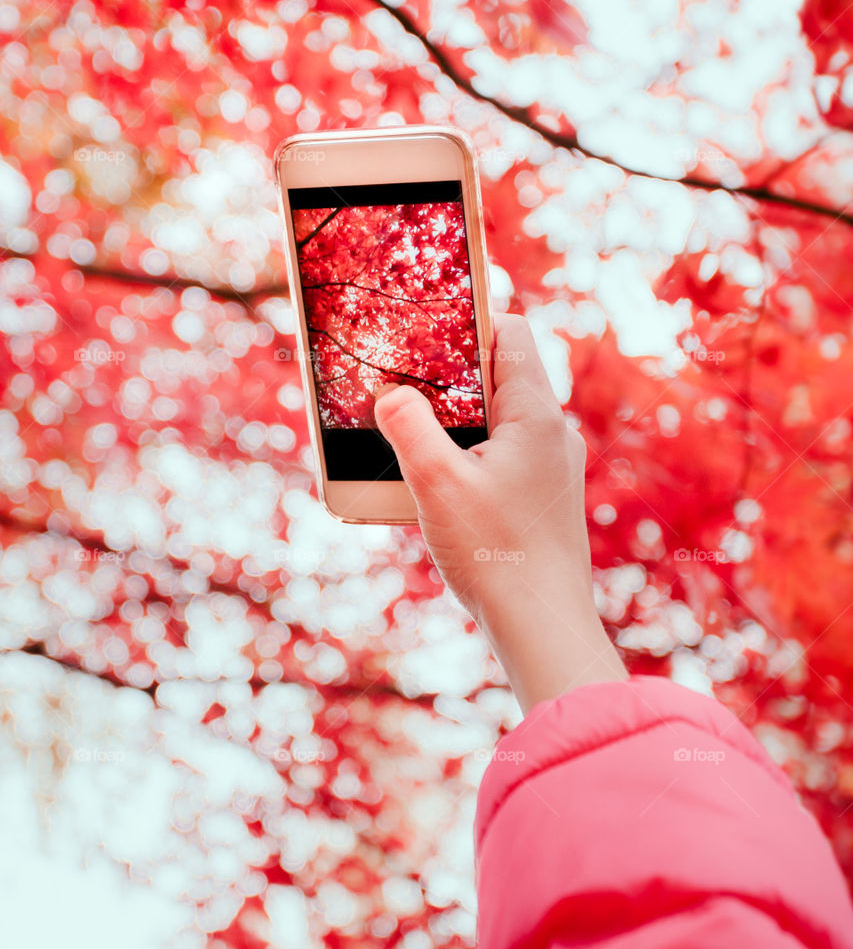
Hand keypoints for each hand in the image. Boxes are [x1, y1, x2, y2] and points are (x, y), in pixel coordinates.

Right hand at [373, 313, 627, 712]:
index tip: (423, 330)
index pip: (510, 333)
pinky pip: (506, 457)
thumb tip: (391, 394)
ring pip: (501, 420)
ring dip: (458, 421)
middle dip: (451, 376)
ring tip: (412, 436)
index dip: (467, 321)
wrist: (542, 626)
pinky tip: (439, 486)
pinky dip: (472, 456)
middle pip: (502, 376)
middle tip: (403, 382)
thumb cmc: (495, 554)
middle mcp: (554, 434)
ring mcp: (554, 469)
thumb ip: (408, 426)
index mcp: (536, 415)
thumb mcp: (436, 483)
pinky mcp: (545, 501)